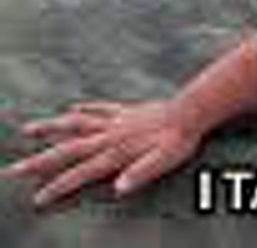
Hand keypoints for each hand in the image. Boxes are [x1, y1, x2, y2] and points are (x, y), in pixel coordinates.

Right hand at [0, 99, 202, 206]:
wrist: (190, 111)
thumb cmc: (179, 140)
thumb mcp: (164, 161)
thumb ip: (141, 174)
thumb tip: (120, 188)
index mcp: (116, 153)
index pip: (81, 173)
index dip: (59, 186)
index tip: (38, 197)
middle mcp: (110, 136)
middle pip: (67, 150)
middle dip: (40, 161)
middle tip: (14, 170)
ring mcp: (115, 121)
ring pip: (75, 124)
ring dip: (51, 128)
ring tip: (28, 129)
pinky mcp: (125, 111)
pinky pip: (99, 109)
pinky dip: (83, 110)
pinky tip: (72, 108)